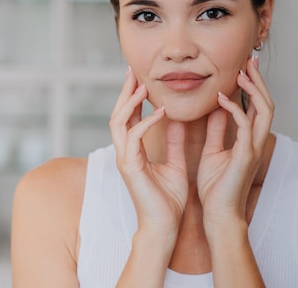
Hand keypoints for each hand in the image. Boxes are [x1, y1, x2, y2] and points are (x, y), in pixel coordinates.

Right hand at [109, 69, 188, 237]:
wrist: (165, 226)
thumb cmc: (168, 200)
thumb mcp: (176, 163)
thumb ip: (175, 142)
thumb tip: (180, 121)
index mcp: (133, 151)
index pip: (129, 118)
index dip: (133, 98)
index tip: (141, 79)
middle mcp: (125, 152)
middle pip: (117, 114)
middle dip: (125, 92)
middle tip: (133, 72)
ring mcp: (125, 159)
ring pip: (118, 122)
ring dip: (130, 102)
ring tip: (143, 86)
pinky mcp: (130, 167)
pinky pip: (134, 138)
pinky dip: (146, 122)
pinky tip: (161, 112)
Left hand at [197, 57, 274, 228]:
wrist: (218, 214)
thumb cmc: (216, 187)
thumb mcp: (213, 151)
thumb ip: (217, 130)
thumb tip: (214, 109)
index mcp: (249, 140)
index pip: (257, 107)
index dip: (253, 86)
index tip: (244, 67)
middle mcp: (256, 141)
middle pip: (267, 103)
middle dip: (259, 80)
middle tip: (250, 60)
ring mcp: (254, 148)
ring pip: (265, 110)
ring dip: (254, 89)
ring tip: (240, 72)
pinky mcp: (246, 156)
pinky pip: (246, 126)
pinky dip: (235, 109)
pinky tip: (221, 99)